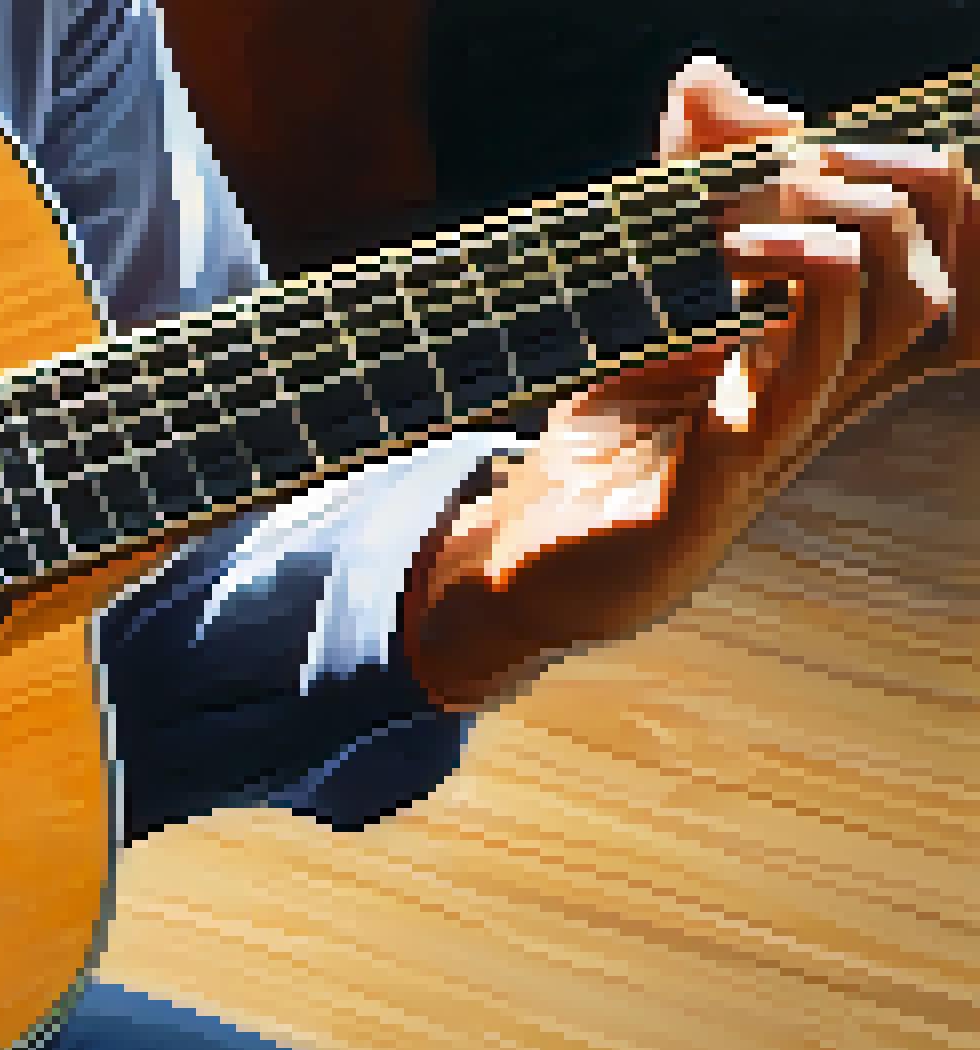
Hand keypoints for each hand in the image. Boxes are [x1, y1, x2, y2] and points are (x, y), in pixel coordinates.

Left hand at [407, 55, 977, 707]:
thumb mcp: (644, 288)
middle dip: (898, 190)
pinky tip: (743, 255)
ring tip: (777, 192)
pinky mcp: (725, 475)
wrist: (535, 550)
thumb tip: (711, 74)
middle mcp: (826, 389)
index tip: (811, 137)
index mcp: (822, 346)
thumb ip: (681, 184)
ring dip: (848, 232)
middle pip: (942, 279)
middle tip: (799, 155)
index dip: (931, 184)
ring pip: (895, 321)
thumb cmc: (607, 424)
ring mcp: (787, 432)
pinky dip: (791, 304)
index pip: (945, 256)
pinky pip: (801, 384)